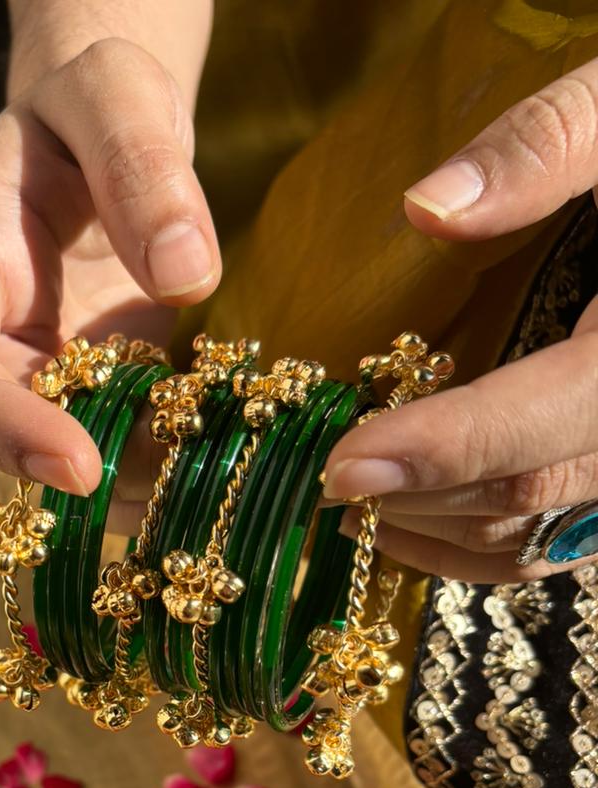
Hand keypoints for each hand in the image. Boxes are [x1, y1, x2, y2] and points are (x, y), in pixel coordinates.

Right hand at [0, 37, 219, 499]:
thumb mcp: (117, 92)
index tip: (78, 464)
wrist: (113, 127)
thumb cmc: (96, 99)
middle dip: (75, 470)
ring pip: (56, 457)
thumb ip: (141, 161)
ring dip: (127, 481)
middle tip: (169, 482)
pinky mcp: (93, 391)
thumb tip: (183, 272)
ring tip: (211, 472)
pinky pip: (115, 446)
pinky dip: (163, 464)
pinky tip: (222, 455)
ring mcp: (37, 370)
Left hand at [324, 60, 597, 582]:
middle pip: (524, 490)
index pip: (537, 426)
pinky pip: (556, 546)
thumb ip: (543, 150)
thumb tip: (425, 209)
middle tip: (318, 475)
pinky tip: (405, 524)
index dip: (437, 450)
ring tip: (344, 501)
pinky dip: (475, 549)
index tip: (340, 463)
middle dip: (413, 492)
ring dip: (433, 527)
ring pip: (536, 536)